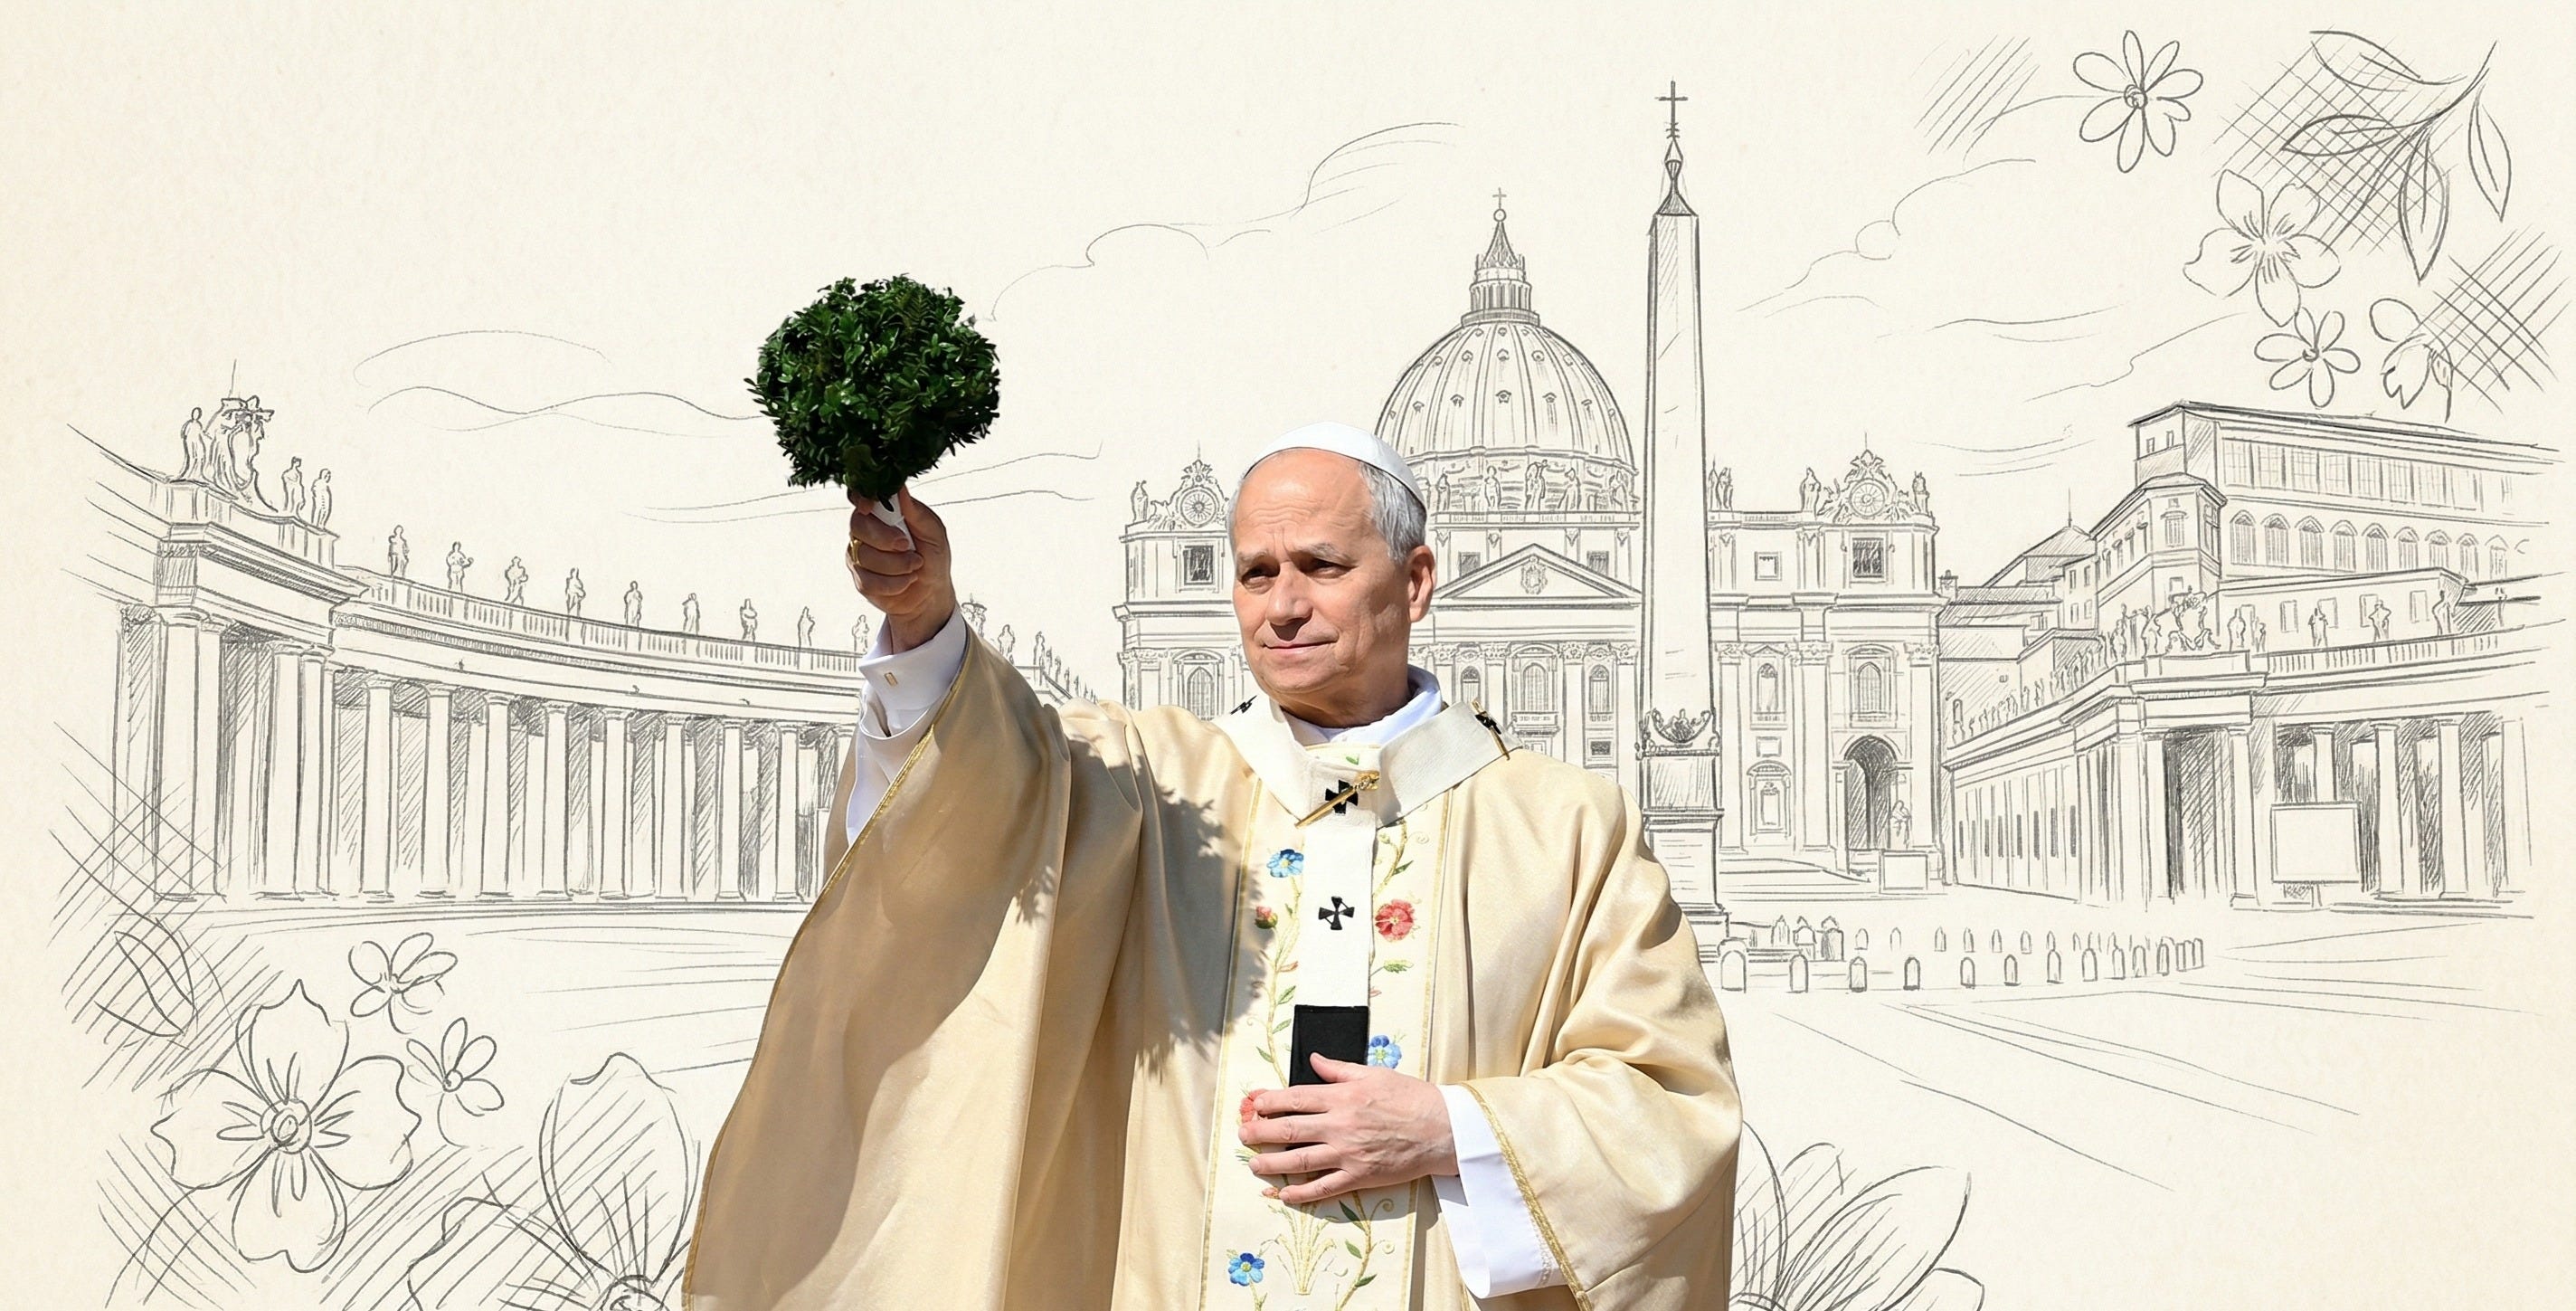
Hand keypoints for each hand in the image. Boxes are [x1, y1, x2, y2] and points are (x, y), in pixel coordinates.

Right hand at [845, 486, 953, 650]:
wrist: (932, 593)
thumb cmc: (933, 558)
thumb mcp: (934, 533)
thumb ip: (916, 512)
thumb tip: (900, 488)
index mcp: (883, 513)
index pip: (860, 497)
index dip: (860, 499)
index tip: (868, 507)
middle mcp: (865, 532)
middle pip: (857, 525)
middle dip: (884, 538)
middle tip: (906, 545)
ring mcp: (859, 555)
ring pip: (863, 555)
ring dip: (896, 565)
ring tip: (914, 566)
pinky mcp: (861, 580)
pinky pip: (868, 581)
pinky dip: (894, 584)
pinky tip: (906, 581)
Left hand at [1238, 1053, 1456, 1204]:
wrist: (1442, 1129)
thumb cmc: (1411, 1098)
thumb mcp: (1374, 1074)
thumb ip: (1339, 1070)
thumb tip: (1313, 1059)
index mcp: (1343, 1097)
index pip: (1295, 1098)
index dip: (1269, 1102)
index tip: (1253, 1104)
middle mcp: (1340, 1126)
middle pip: (1289, 1129)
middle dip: (1260, 1132)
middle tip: (1243, 1135)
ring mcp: (1348, 1154)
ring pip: (1299, 1161)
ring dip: (1271, 1164)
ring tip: (1254, 1165)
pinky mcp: (1359, 1176)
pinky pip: (1323, 1187)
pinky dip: (1300, 1193)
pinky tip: (1283, 1194)